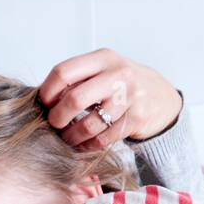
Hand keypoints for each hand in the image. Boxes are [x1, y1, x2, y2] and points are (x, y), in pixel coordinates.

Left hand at [38, 49, 182, 147]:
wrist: (162, 97)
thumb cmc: (122, 85)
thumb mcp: (102, 71)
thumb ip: (76, 79)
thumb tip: (41, 98)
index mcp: (103, 58)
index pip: (63, 72)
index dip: (47, 91)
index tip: (43, 104)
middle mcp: (118, 74)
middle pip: (74, 99)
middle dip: (57, 117)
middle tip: (53, 124)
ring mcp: (129, 97)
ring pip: (88, 125)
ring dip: (71, 136)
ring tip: (66, 138)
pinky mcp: (136, 119)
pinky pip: (102, 139)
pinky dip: (87, 145)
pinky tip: (82, 144)